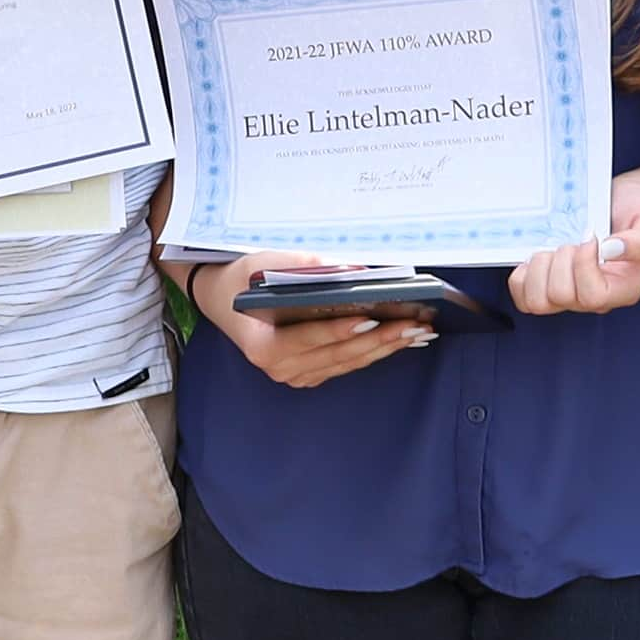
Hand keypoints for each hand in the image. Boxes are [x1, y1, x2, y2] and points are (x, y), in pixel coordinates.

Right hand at [181, 251, 439, 390]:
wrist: (222, 300)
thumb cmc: (240, 281)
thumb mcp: (261, 263)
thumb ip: (304, 265)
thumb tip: (351, 269)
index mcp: (262, 346)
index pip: (308, 339)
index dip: (339, 330)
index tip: (370, 318)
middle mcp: (280, 369)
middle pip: (337, 354)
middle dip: (379, 339)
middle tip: (413, 323)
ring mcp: (296, 375)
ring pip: (348, 362)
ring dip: (386, 347)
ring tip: (418, 330)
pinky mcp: (311, 373)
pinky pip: (347, 364)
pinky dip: (375, 350)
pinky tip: (401, 338)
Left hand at [508, 175, 639, 318]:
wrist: (625, 201)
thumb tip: (610, 250)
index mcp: (623, 289)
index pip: (593, 297)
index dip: (583, 266)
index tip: (590, 236)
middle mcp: (595, 298)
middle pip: (561, 298)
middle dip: (560, 261)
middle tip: (572, 240)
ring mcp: (569, 294)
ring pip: (537, 302)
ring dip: (538, 269)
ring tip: (553, 248)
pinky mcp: (548, 284)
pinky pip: (523, 295)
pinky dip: (523, 274)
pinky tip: (539, 254)